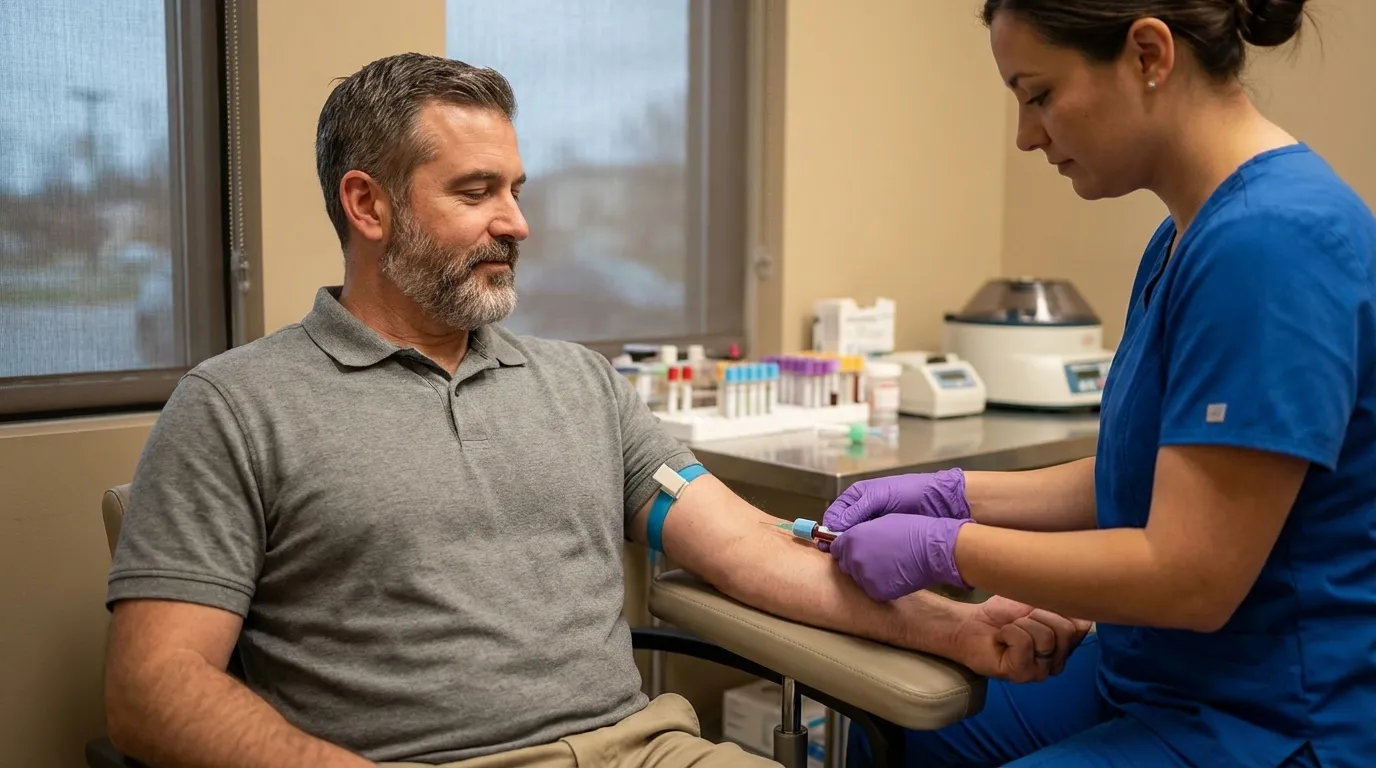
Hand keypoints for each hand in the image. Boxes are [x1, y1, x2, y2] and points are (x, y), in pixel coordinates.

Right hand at [822, 470, 969, 547]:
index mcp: (857, 498)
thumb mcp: (880, 495)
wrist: (940, 502)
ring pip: (856, 541)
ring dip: (852, 549)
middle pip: (842, 530)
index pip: (835, 515)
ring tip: (849, 561)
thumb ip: (857, 509)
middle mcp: (863, 513)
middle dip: (838, 541)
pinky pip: (871, 548)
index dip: (829, 529)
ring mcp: (875, 527)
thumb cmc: (909, 492)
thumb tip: (835, 525)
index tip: (825, 543)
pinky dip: (866, 553)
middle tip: (836, 555)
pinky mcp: (886, 540)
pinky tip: (865, 561)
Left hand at [830, 514, 970, 600]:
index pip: (836, 548)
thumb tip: (849, 542)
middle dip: (855, 561)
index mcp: (852, 538)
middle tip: (874, 557)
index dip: (845, 548)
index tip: (854, 549)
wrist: (932, 549)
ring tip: (887, 566)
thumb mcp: (880, 523)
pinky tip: (893, 576)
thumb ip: (859, 533)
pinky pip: (871, 590)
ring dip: (866, 573)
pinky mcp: (877, 592)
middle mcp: (854, 559)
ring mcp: (864, 577)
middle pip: (845, 564)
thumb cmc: (911, 531)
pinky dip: (879, 585)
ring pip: (858, 578)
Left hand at [949, 596, 1091, 682]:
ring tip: (1010, 630)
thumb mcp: (1037, 601)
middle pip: (1067, 631)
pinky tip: (1001, 640)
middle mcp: (1058, 661)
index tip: (1038, 608)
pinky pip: (1025, 643)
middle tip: (1021, 620)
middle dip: (1039, 615)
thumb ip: (1063, 607)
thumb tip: (1084, 613)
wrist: (970, 624)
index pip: (1082, 624)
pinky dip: (1009, 633)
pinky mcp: (1022, 674)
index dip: (1058, 608)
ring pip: (1046, 637)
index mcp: (1065, 644)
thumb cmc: (1003, 613)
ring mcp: (1041, 671)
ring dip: (1022, 624)